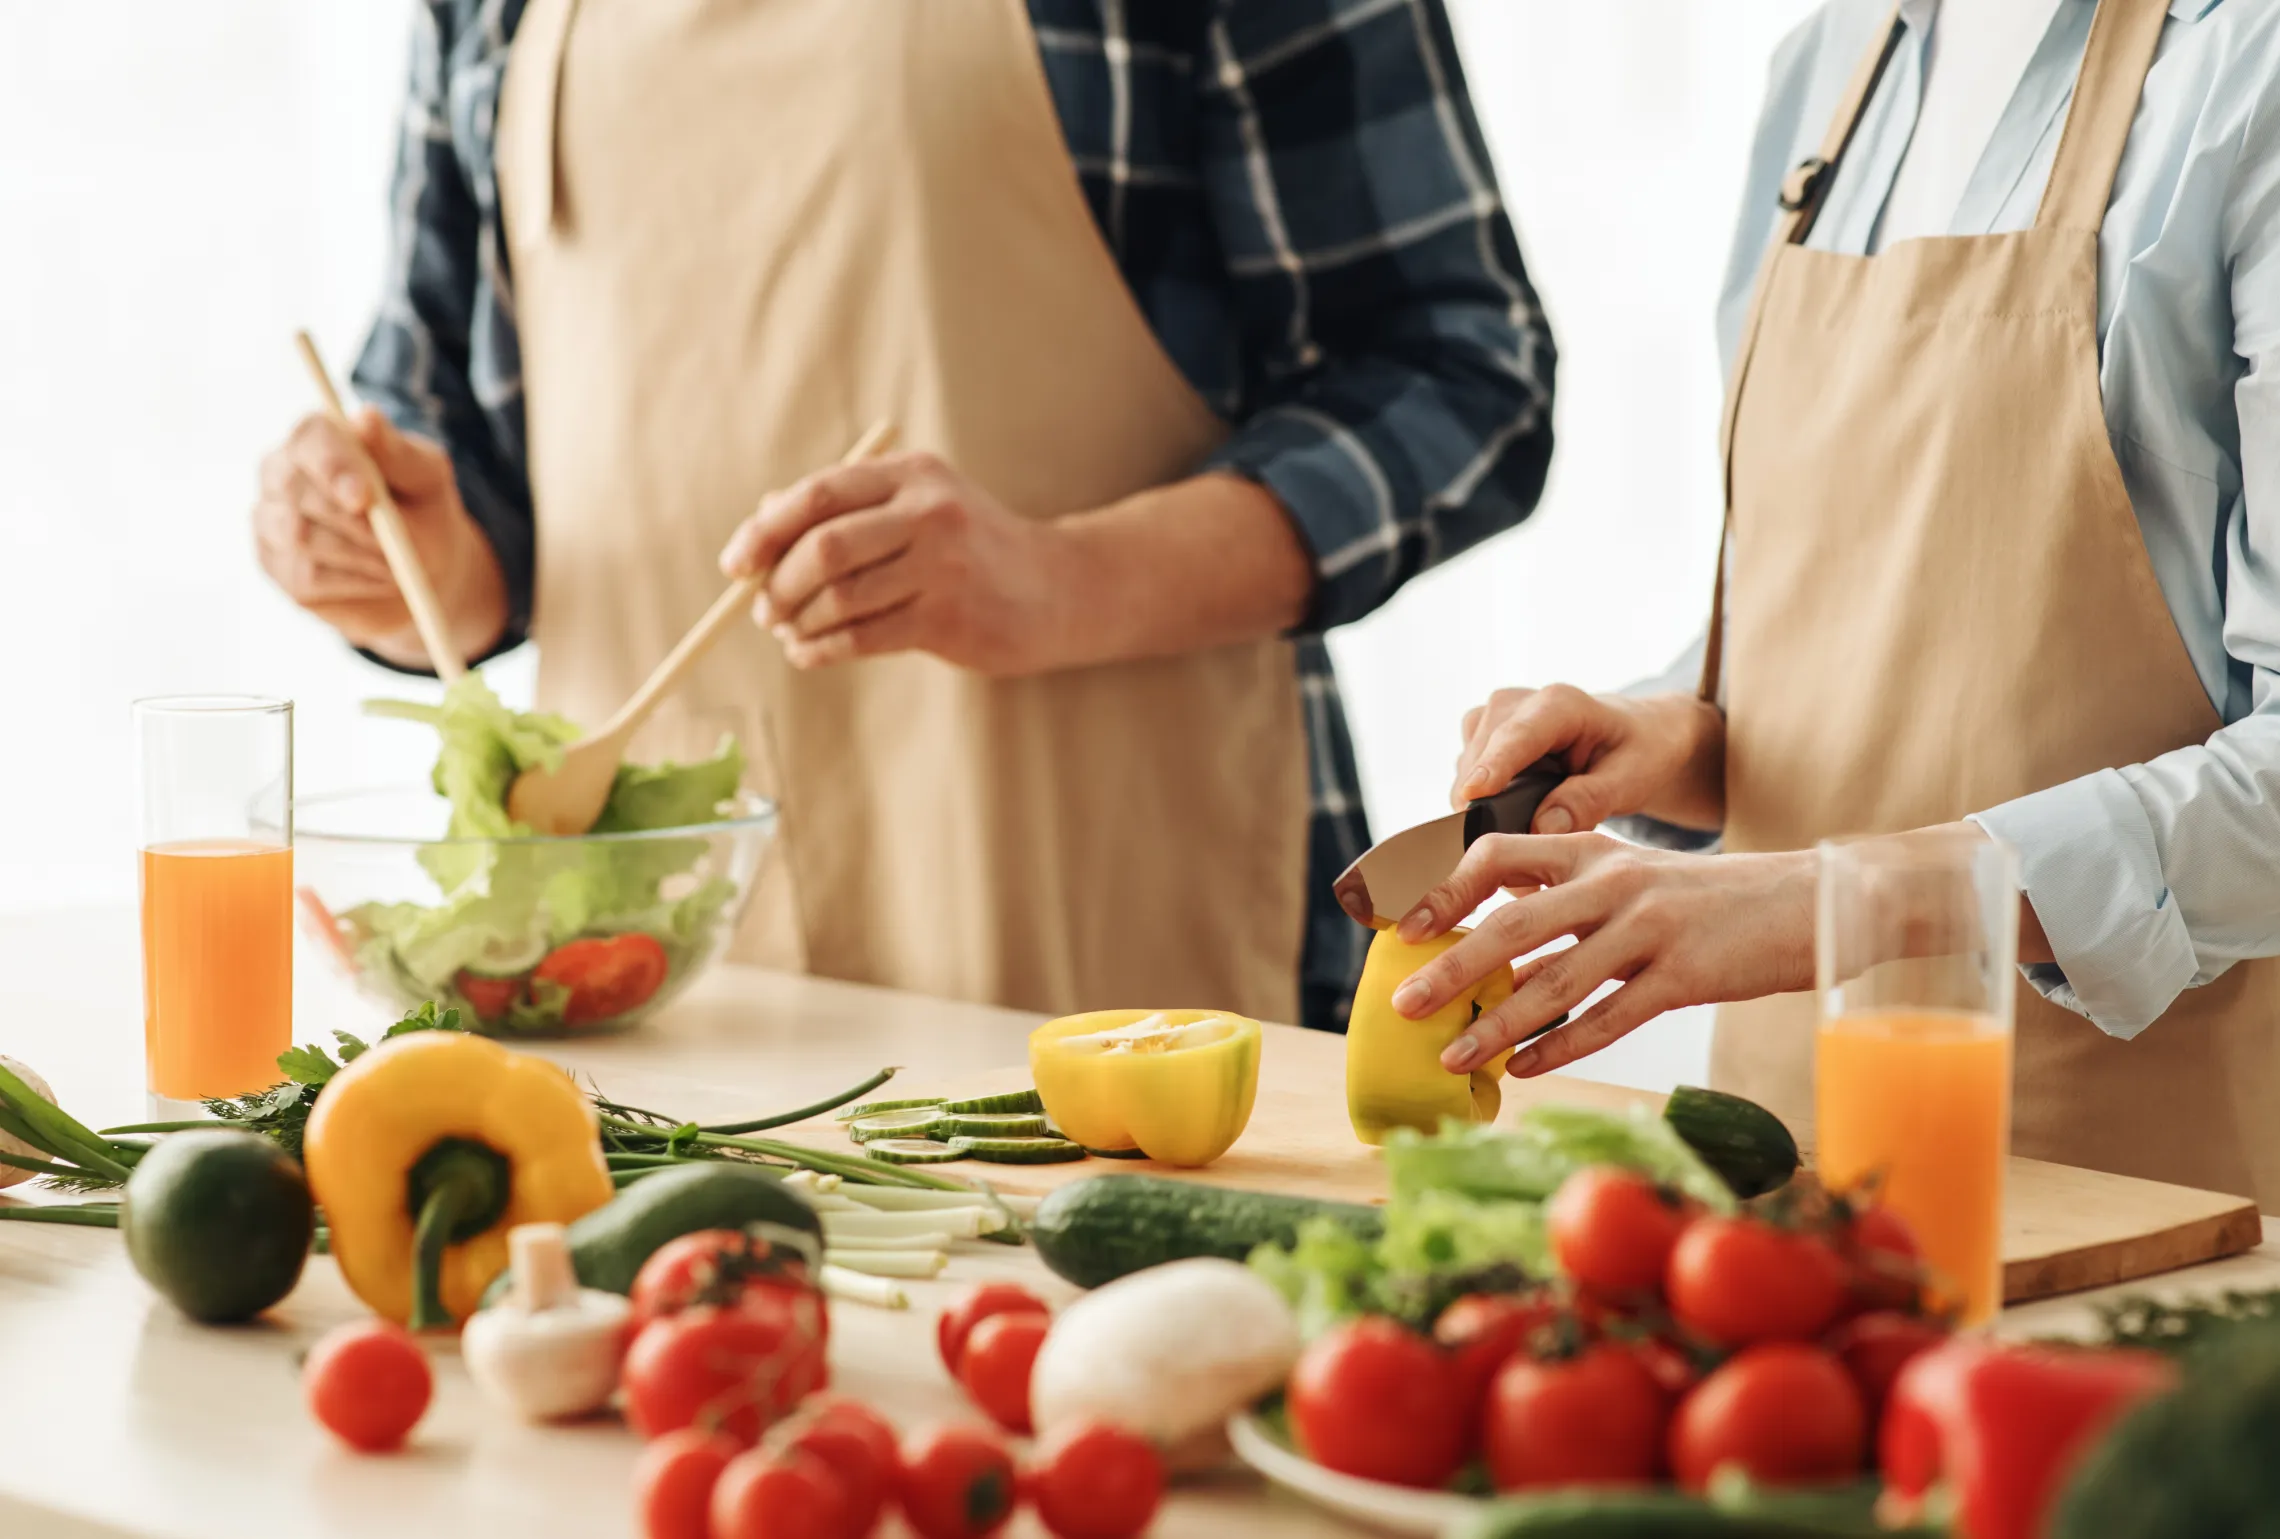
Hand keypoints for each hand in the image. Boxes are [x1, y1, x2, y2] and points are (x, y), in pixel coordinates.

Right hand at [253, 408, 506, 668]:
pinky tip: (376, 577)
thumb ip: (398, 451)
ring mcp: (270, 519)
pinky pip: (306, 577)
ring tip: (394, 560)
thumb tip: (366, 418)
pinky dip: (354, 581)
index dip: (333, 466)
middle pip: (297, 490)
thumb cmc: (423, 509)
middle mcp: (280, 472)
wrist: (425, 569)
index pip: (308, 437)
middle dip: (354, 521)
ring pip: (301, 537)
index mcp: (316, 438)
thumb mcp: (427, 477)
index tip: (364, 497)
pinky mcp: (275, 565)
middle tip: (395, 543)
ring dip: (360, 554)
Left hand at [718, 451, 1072, 675]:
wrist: (1058, 589)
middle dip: (778, 584)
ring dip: (799, 623)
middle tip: (764, 609)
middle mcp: (929, 512)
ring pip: (840, 597)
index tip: (735, 564)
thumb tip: (760, 521)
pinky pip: (862, 637)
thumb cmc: (972, 548)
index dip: (764, 531)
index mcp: (911, 474)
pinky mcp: (950, 618)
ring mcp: (943, 566)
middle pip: (823, 547)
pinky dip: (822, 650)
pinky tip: (810, 654)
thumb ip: (847, 507)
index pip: (817, 495)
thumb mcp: (918, 506)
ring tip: (789, 633)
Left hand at [1387, 834, 1815, 1077]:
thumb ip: (1568, 903)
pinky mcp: (1685, 975)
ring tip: (1454, 1055)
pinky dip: (1561, 1047)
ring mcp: (1650, 929)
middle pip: (1512, 925)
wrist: (1805, 902)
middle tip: (1405, 1005)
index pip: (1498, 854)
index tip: (1407, 928)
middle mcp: (1614, 883)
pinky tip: (1525, 1069)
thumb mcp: (1632, 881)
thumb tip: (1494, 948)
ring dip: (1497, 1026)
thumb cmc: (1707, 901)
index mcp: (1592, 852)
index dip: (1446, 889)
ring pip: (1556, 982)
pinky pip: (1609, 1018)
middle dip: (1451, 968)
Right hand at [1452, 686, 1724, 832]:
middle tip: (1519, 874)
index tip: (1471, 796)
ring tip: (1525, 844)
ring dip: (1484, 813)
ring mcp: (1493, 719)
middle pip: (1481, 760)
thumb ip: (1589, 801)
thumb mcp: (1631, 779)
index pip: (1518, 736)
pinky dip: (1482, 807)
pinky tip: (1516, 820)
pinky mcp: (1479, 738)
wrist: (1634, 735)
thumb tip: (1541, 828)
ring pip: (1466, 773)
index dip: (1492, 766)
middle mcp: (1517, 703)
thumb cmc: (1638, 753)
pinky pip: (1465, 779)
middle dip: (1489, 813)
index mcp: (1560, 705)